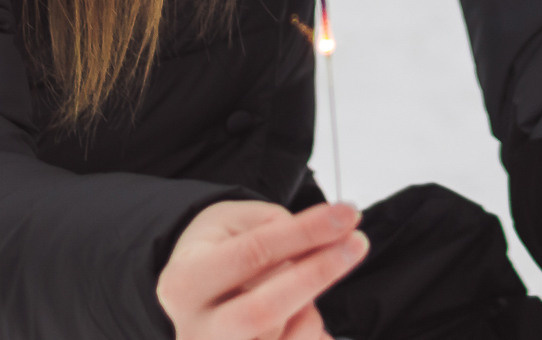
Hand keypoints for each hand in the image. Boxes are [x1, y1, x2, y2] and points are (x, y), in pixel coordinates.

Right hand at [157, 199, 367, 339]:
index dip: (306, 232)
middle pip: (263, 311)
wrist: (194, 296)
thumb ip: (278, 229)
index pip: (252, 254)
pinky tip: (304, 313)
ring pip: (284, 339)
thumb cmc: (218, 251)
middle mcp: (196, 331)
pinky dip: (310, 332)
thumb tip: (334, 238)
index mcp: (184, 282)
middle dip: (317, 275)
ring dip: (310, 310)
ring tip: (307, 285)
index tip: (348, 215)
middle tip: (357, 244)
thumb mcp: (235, 222)